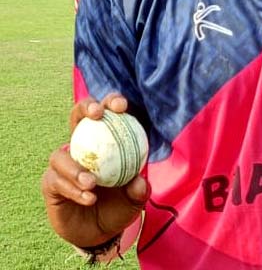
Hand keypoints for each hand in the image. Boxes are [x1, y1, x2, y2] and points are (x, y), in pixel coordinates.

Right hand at [41, 93, 149, 247]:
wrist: (98, 232)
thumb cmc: (118, 205)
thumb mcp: (134, 199)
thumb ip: (138, 190)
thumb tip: (140, 181)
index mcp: (104, 138)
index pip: (106, 111)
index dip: (111, 102)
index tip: (122, 106)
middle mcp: (81, 144)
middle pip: (77, 115)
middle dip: (86, 107)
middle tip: (97, 115)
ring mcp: (63, 162)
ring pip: (60, 154)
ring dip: (76, 167)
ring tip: (91, 182)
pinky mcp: (50, 182)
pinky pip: (57, 181)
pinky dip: (73, 189)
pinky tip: (89, 198)